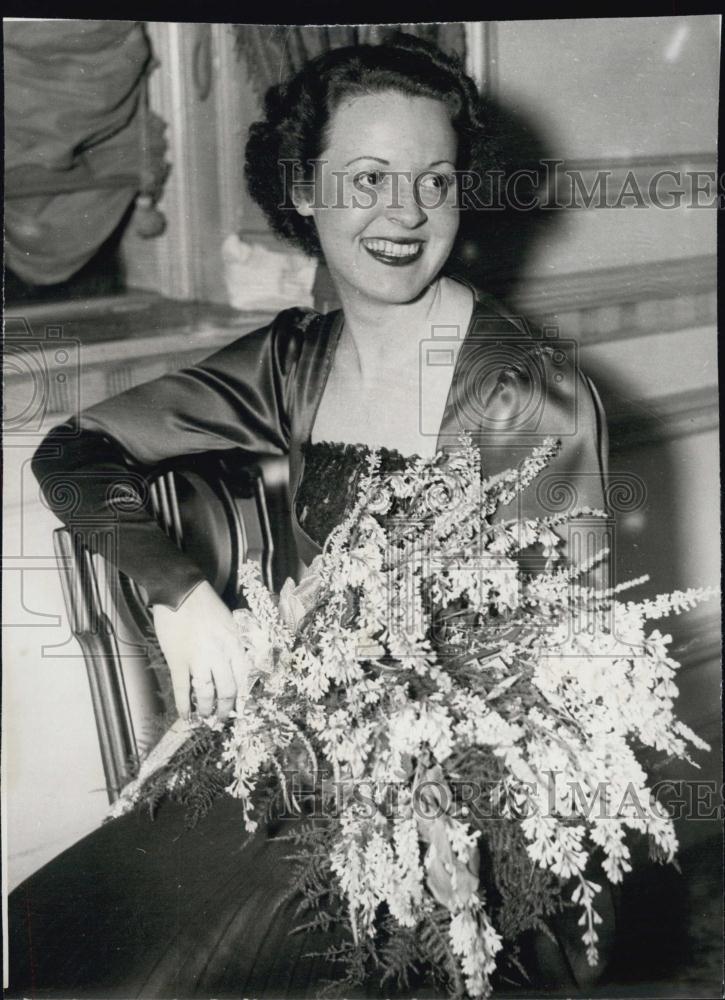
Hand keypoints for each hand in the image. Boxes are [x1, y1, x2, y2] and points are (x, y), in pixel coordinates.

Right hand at [152, 581, 247, 719]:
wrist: (181, 592)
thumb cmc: (207, 604)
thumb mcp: (231, 622)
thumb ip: (236, 643)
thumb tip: (240, 664)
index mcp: (235, 644)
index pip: (245, 677)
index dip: (244, 696)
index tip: (242, 707)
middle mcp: (220, 654)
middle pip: (228, 690)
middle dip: (226, 708)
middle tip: (223, 718)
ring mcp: (198, 659)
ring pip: (206, 693)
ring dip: (207, 709)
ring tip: (206, 718)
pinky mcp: (178, 661)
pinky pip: (182, 689)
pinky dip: (183, 706)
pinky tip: (185, 717)